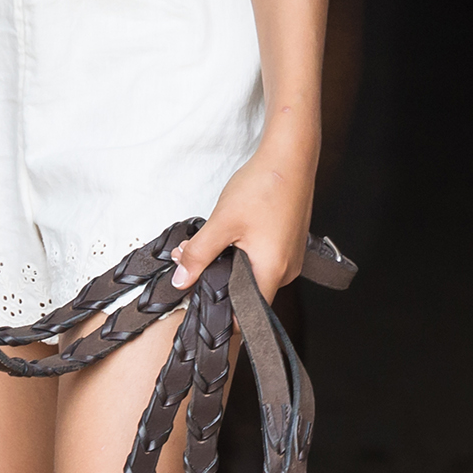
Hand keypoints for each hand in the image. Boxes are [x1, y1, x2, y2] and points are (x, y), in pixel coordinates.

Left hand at [168, 137, 317, 300]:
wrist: (291, 156)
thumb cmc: (263, 187)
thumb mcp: (222, 222)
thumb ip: (199, 254)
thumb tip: (181, 280)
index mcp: (273, 272)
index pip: (247, 314)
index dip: (222, 315)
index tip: (199, 306)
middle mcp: (287, 271)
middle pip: (249, 293)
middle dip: (219, 282)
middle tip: (193, 265)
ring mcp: (290, 257)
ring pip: (254, 273)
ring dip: (229, 263)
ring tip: (210, 243)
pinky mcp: (288, 242)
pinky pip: (263, 258)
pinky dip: (243, 252)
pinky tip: (231, 234)